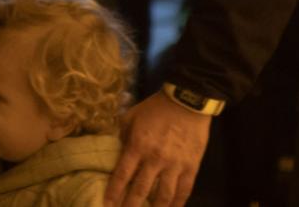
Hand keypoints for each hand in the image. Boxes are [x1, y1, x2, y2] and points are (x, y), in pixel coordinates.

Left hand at [109, 92, 207, 206]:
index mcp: (137, 146)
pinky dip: (177, 203)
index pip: (122, 175)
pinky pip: (184, 190)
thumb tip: (118, 152)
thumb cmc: (155, 108)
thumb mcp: (131, 117)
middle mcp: (155, 159)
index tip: (106, 205)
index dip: (114, 192)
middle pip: (141, 190)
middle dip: (130, 206)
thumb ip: (123, 136)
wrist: (186, 102)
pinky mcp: (192, 167)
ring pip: (164, 195)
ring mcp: (175, 165)